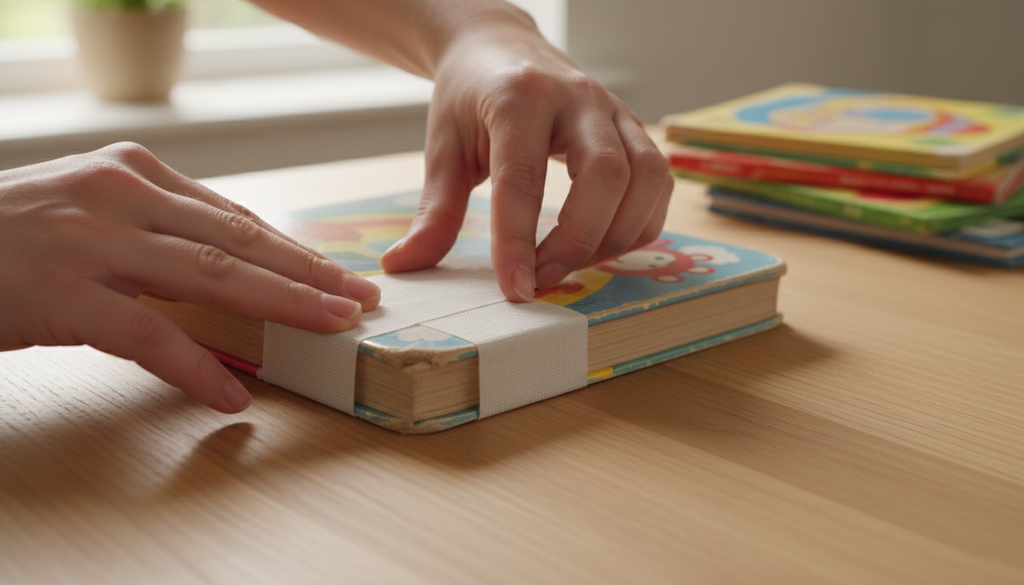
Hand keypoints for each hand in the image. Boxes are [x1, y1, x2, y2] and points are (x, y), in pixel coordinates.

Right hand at [0, 143, 379, 411]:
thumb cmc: (9, 237)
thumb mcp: (89, 214)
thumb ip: (154, 233)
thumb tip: (230, 270)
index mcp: (133, 172)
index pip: (236, 216)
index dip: (294, 249)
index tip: (337, 274)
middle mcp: (120, 195)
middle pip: (240, 239)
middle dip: (310, 274)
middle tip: (360, 299)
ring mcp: (92, 242)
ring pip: (214, 274)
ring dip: (284, 306)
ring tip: (332, 330)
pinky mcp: (62, 294)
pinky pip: (149, 335)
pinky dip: (196, 367)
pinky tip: (230, 395)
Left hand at [379, 11, 672, 300]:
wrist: (501, 48)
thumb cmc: (470, 100)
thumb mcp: (443, 149)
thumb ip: (434, 212)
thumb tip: (405, 266)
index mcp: (519, 97)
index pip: (524, 178)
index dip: (520, 241)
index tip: (516, 290)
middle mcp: (578, 98)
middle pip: (606, 176)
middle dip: (579, 241)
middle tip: (544, 280)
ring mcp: (615, 110)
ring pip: (646, 178)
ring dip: (615, 237)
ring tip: (572, 265)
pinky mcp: (635, 128)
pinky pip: (659, 183)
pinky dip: (638, 224)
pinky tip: (601, 245)